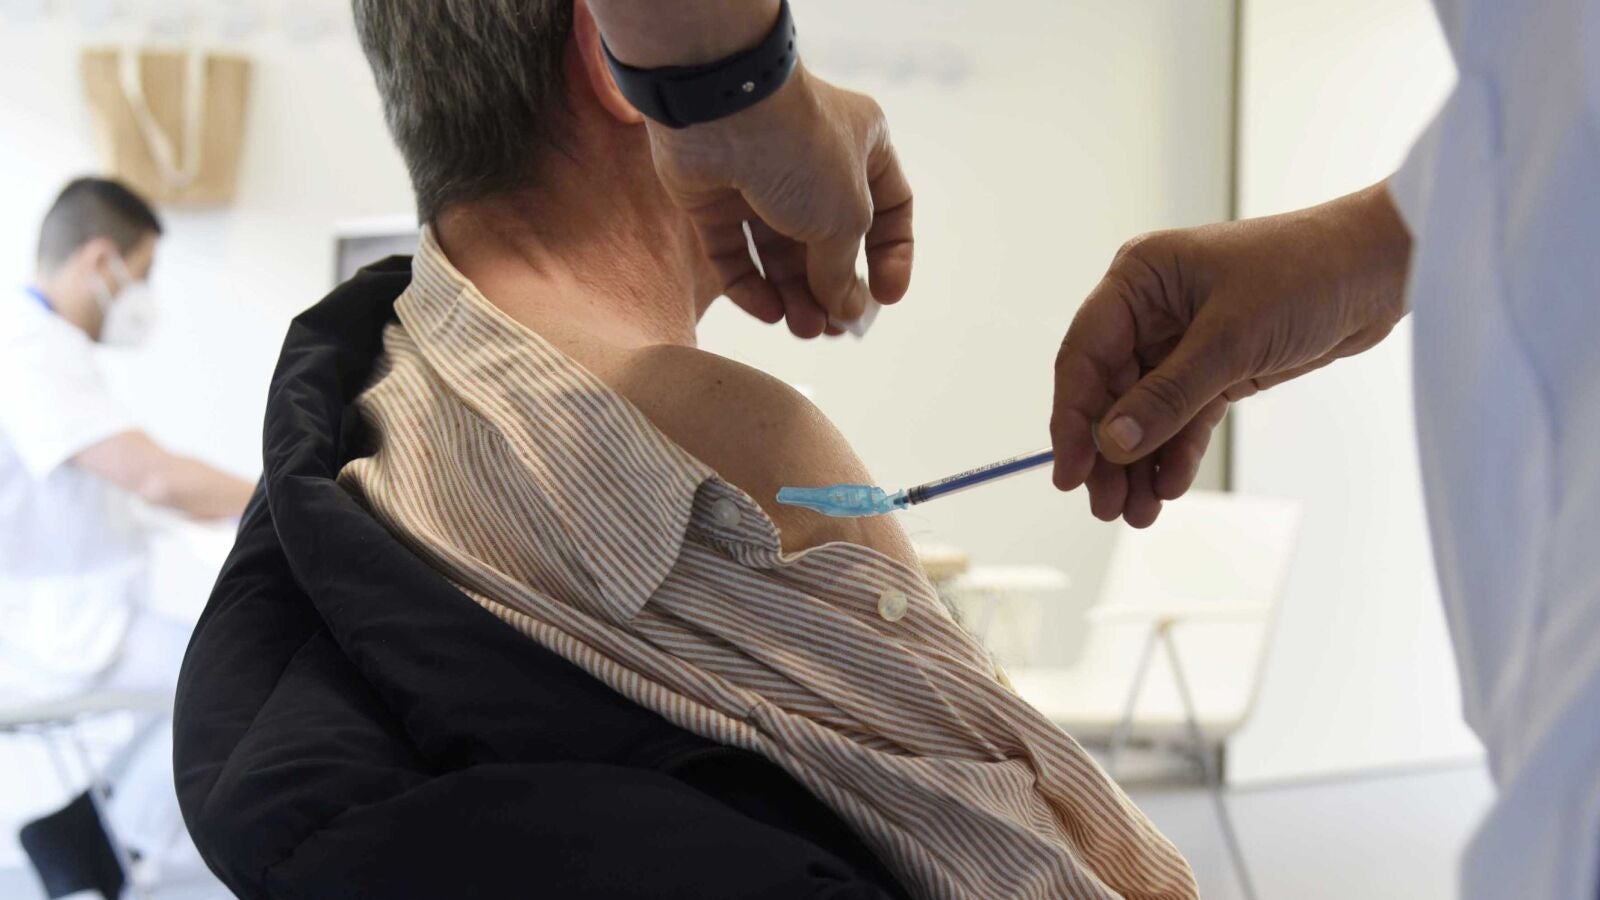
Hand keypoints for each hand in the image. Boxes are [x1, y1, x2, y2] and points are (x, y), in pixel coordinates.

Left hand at [645, 65, 913, 337]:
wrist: (721, 111)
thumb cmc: (802, 153)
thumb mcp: (844, 219)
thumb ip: (843, 270)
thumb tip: (844, 310)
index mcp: (864, 147)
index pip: (890, 208)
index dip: (891, 256)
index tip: (886, 297)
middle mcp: (812, 162)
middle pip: (828, 240)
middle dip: (831, 288)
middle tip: (831, 330)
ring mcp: (760, 179)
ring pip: (779, 251)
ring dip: (794, 294)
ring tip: (803, 329)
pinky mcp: (714, 198)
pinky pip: (734, 251)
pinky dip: (750, 284)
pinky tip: (769, 311)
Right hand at [1050, 181, 1412, 525]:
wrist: (1382, 266)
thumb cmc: (1306, 273)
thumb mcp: (1230, 339)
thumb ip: (1167, 396)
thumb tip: (1112, 443)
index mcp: (1138, 280)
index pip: (1084, 356)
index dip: (1073, 418)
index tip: (1070, 472)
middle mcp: (1151, 308)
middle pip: (1111, 392)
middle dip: (1110, 452)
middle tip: (1106, 506)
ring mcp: (1183, 339)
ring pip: (1145, 411)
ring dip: (1140, 462)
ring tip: (1139, 512)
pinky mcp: (1217, 364)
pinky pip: (1184, 415)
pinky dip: (1176, 451)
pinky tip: (1170, 486)